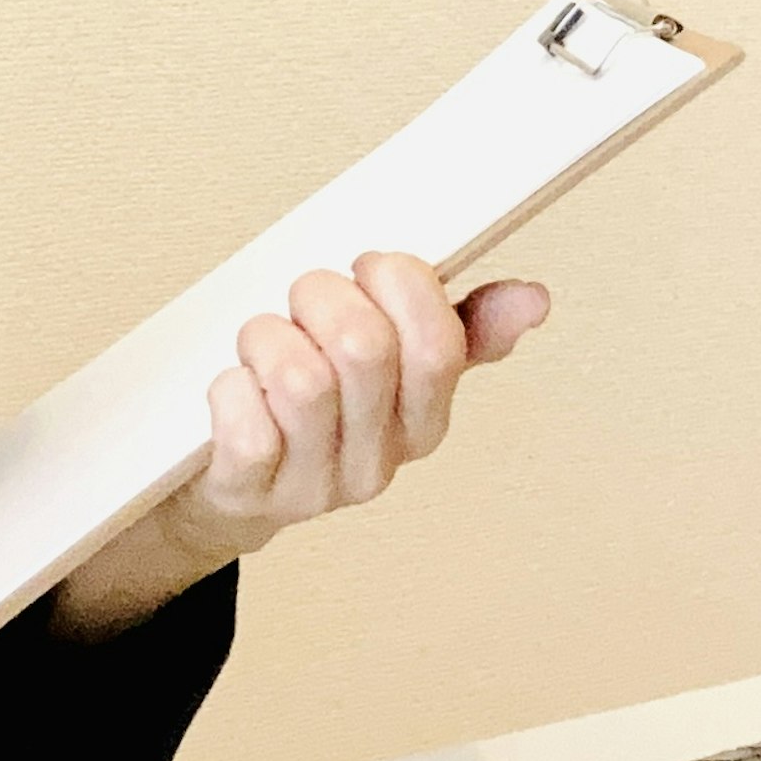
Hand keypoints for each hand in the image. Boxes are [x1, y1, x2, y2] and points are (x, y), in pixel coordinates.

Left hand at [50, 250, 550, 639]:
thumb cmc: (306, 412)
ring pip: (303, 380)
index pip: (440, 344)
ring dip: (268, 338)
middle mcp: (377, 462)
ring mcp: (314, 485)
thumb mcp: (389, 369)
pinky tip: (236, 388)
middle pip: (366, 348)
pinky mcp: (249, 492)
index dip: (400, 283)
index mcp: (422, 422)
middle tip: (304, 301)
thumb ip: (460, 329)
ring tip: (263, 344)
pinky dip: (231, 388)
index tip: (369, 267)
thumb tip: (532, 300)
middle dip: (323, 297)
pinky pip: (247, 425)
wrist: (228, 492)